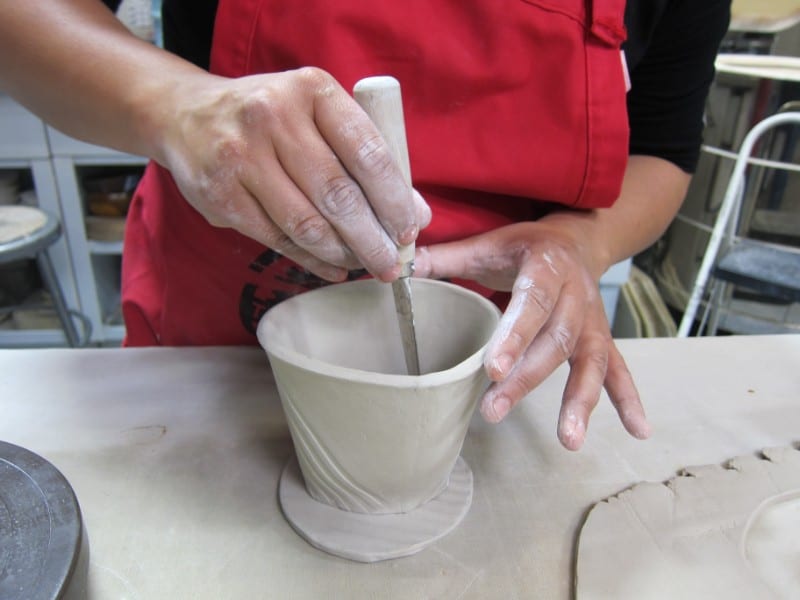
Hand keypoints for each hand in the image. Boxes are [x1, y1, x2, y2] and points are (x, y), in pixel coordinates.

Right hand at [153, 67, 430, 280]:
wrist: (185, 114)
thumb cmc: (268, 118)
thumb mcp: (314, 112)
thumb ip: (360, 153)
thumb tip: (413, 212)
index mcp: (311, 90)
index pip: (367, 152)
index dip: (394, 199)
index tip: (410, 228)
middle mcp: (273, 118)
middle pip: (339, 195)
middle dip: (373, 238)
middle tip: (392, 263)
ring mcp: (242, 157)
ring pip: (308, 224)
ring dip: (344, 253)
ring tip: (365, 265)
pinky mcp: (221, 195)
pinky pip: (278, 240)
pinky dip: (312, 260)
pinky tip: (334, 267)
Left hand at [414, 218, 650, 449]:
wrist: (577, 239)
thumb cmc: (525, 246)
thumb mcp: (490, 243)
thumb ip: (449, 258)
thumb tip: (400, 268)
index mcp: (546, 266)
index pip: (532, 302)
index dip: (515, 335)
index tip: (492, 368)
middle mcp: (577, 294)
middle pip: (557, 340)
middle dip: (528, 378)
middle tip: (495, 410)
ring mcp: (594, 319)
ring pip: (591, 360)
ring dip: (581, 400)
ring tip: (568, 440)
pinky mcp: (603, 338)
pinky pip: (619, 369)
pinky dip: (628, 399)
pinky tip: (638, 430)